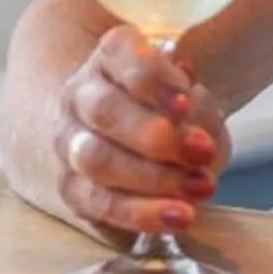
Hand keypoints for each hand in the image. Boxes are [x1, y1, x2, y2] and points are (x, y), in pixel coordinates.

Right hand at [49, 25, 231, 239]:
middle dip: (155, 135)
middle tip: (203, 151)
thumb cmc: (167, 111)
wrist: (124, 140)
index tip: (186, 101)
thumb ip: (194, 103)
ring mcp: (69, 142)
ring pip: (96, 160)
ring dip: (153, 177)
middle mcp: (80, 94)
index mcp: (110, 57)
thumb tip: (192, 114)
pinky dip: (142, 213)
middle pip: (103, 110)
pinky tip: (179, 216)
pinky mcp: (72, 187)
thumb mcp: (189, 97)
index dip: (154, 80)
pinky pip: (100, 203)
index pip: (122, 56)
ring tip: (201, 187)